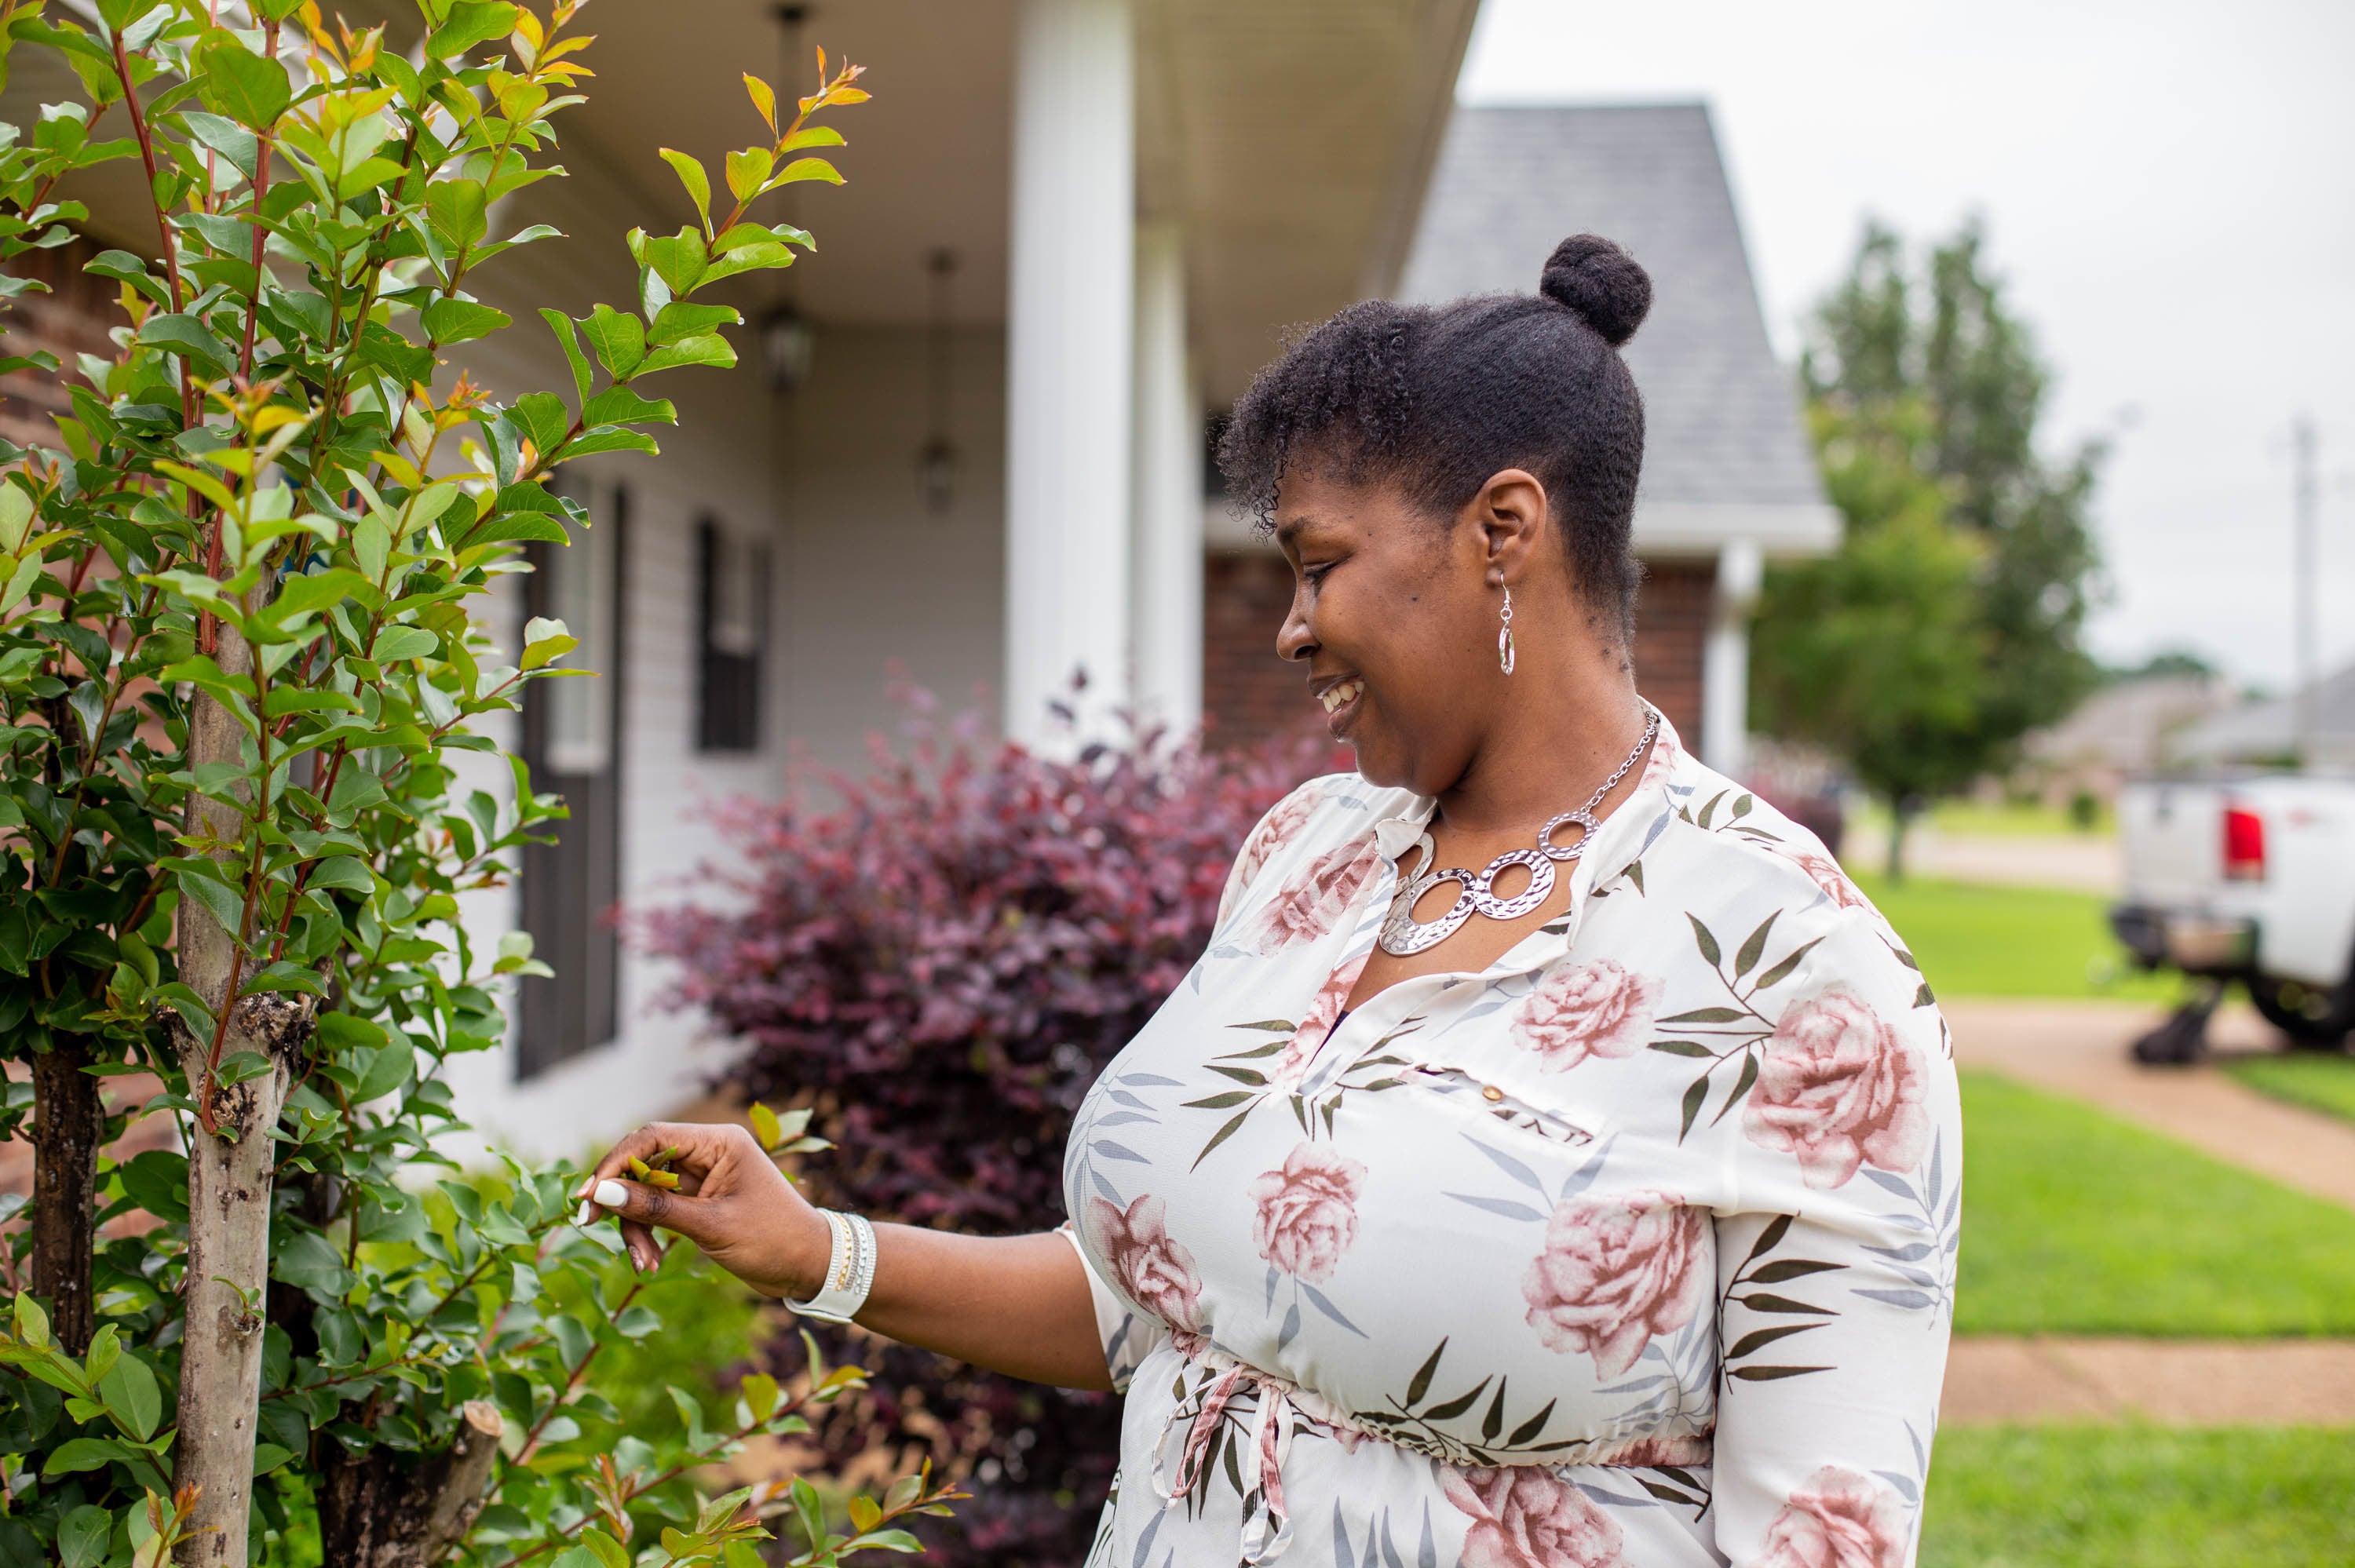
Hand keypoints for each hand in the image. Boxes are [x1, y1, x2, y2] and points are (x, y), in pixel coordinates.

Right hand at [579, 1121, 832, 1295]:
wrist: (809, 1266)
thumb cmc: (772, 1240)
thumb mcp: (711, 1226)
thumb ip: (655, 1208)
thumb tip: (601, 1192)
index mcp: (719, 1142)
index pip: (651, 1137)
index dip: (614, 1163)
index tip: (588, 1196)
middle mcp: (708, 1151)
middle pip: (642, 1164)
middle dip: (620, 1199)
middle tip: (593, 1227)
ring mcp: (702, 1176)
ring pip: (646, 1191)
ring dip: (635, 1226)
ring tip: (643, 1263)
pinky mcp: (698, 1200)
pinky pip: (658, 1209)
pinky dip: (649, 1233)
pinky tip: (649, 1263)